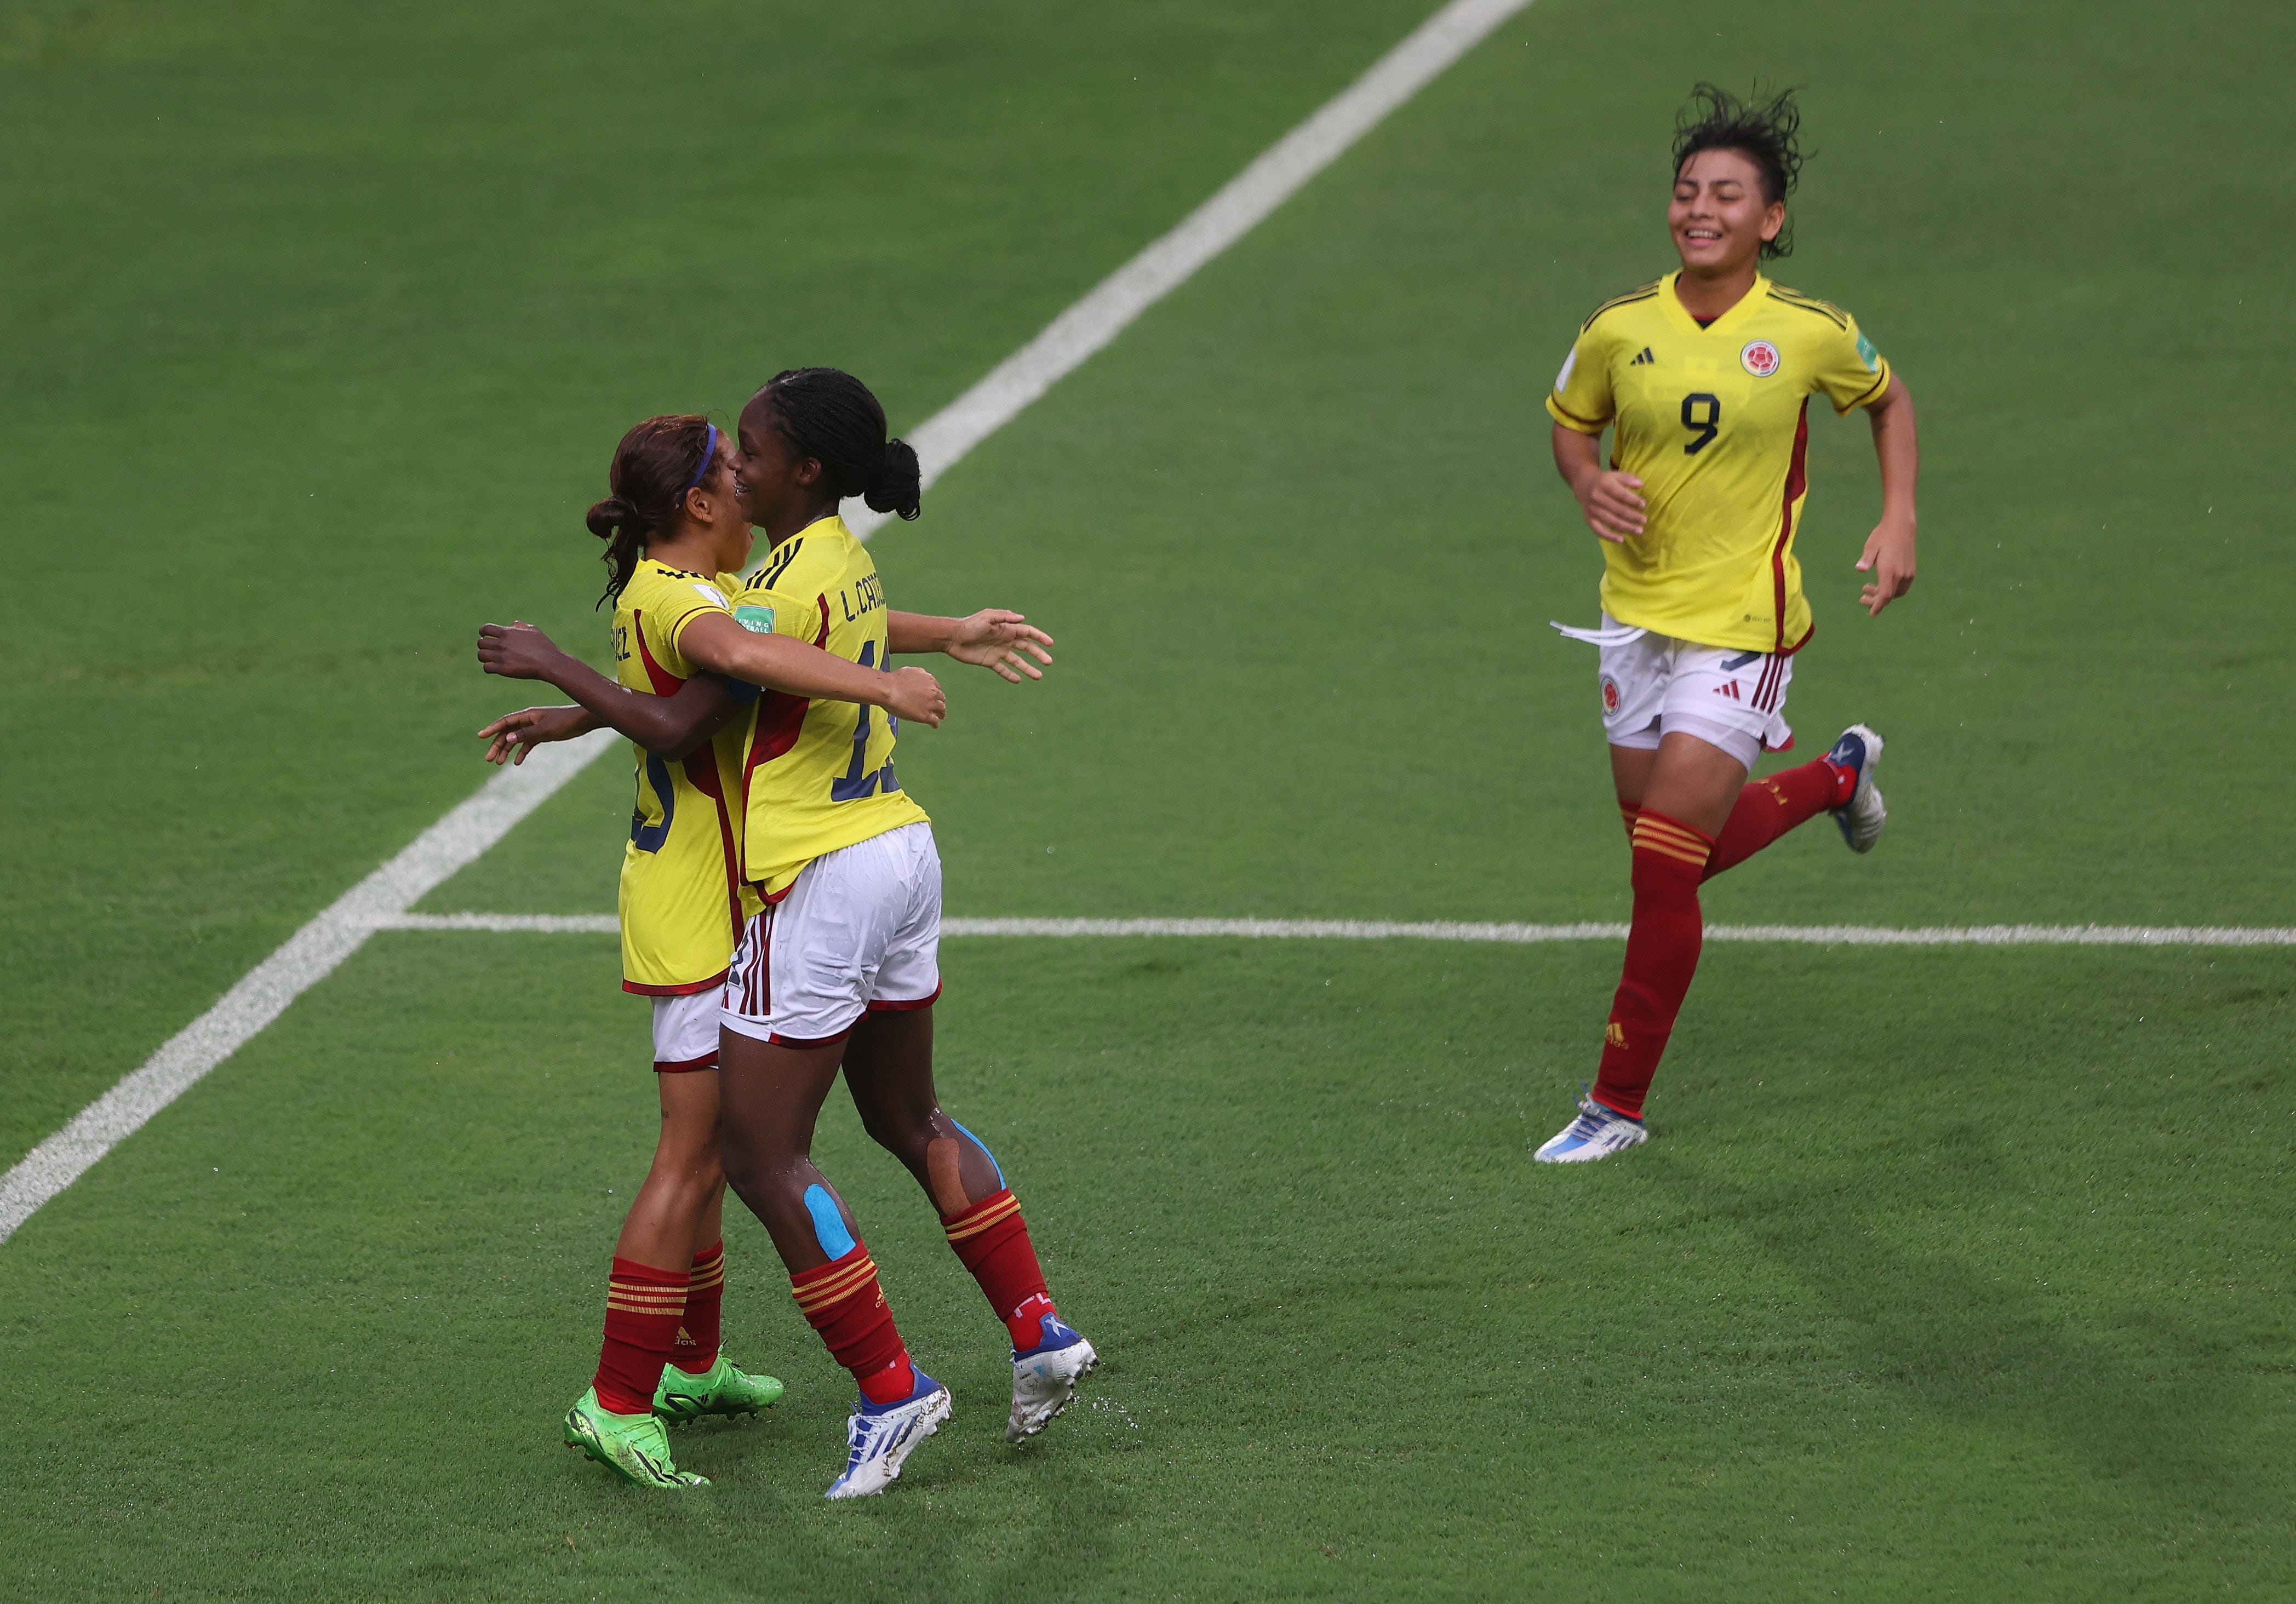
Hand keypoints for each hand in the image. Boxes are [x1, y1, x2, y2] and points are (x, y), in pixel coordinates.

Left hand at [476, 621, 567, 680]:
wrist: (549, 663)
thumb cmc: (544, 646)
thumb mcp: (534, 631)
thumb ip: (521, 626)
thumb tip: (512, 624)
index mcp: (507, 632)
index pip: (485, 629)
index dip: (483, 632)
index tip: (487, 636)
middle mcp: (502, 643)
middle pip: (481, 643)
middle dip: (485, 646)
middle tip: (492, 650)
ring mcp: (502, 656)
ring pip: (481, 655)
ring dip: (485, 657)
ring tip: (492, 659)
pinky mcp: (503, 669)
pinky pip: (486, 667)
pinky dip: (489, 667)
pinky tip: (496, 668)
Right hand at [478, 704, 596, 764]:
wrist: (582, 722)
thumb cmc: (564, 722)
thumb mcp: (544, 730)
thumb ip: (526, 734)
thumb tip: (507, 738)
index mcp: (527, 715)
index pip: (505, 722)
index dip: (492, 729)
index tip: (480, 736)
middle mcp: (528, 721)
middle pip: (508, 733)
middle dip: (497, 745)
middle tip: (489, 759)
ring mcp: (534, 728)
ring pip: (516, 740)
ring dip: (507, 750)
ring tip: (499, 762)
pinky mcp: (542, 735)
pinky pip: (528, 744)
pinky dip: (522, 752)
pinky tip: (517, 762)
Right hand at [883, 665, 946, 727]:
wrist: (888, 690)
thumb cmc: (894, 680)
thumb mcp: (910, 671)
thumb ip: (919, 675)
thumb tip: (921, 678)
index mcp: (929, 680)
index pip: (936, 688)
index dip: (934, 693)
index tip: (933, 696)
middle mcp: (933, 691)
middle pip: (941, 698)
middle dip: (939, 702)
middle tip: (938, 707)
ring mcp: (930, 704)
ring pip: (941, 709)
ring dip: (940, 713)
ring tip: (939, 716)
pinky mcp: (926, 715)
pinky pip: (935, 721)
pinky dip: (935, 723)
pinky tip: (934, 725)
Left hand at [943, 608, 1054, 681]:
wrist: (952, 637)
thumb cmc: (969, 625)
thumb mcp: (987, 617)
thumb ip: (1004, 617)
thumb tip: (1022, 619)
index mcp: (1007, 629)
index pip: (1028, 633)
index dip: (1040, 637)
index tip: (1050, 644)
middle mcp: (1005, 640)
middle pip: (1026, 648)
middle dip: (1038, 655)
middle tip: (1049, 662)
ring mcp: (998, 652)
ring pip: (1017, 661)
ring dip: (1028, 668)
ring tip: (1039, 676)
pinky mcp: (989, 661)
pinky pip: (1003, 670)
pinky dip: (1010, 675)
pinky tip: (1018, 680)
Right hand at [1576, 470, 1646, 541]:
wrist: (1584, 484)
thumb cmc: (1605, 481)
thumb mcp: (1616, 475)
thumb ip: (1629, 479)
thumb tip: (1640, 484)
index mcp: (1604, 484)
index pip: (1621, 494)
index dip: (1633, 501)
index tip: (1643, 505)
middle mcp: (1597, 497)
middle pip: (1617, 510)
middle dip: (1632, 516)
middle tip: (1644, 521)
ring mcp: (1592, 510)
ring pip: (1611, 521)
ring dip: (1626, 527)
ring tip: (1639, 531)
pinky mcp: (1589, 519)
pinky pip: (1599, 530)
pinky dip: (1609, 536)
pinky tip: (1621, 540)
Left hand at [1855, 517, 1916, 615]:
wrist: (1901, 526)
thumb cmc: (1882, 536)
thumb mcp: (1871, 547)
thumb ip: (1866, 560)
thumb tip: (1859, 569)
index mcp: (1889, 570)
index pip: (1885, 595)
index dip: (1878, 605)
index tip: (1872, 613)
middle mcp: (1901, 573)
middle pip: (1889, 596)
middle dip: (1876, 600)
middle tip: (1862, 597)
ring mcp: (1908, 572)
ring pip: (1896, 592)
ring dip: (1883, 594)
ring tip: (1868, 587)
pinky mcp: (1911, 570)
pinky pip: (1902, 586)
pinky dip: (1892, 589)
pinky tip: (1881, 582)